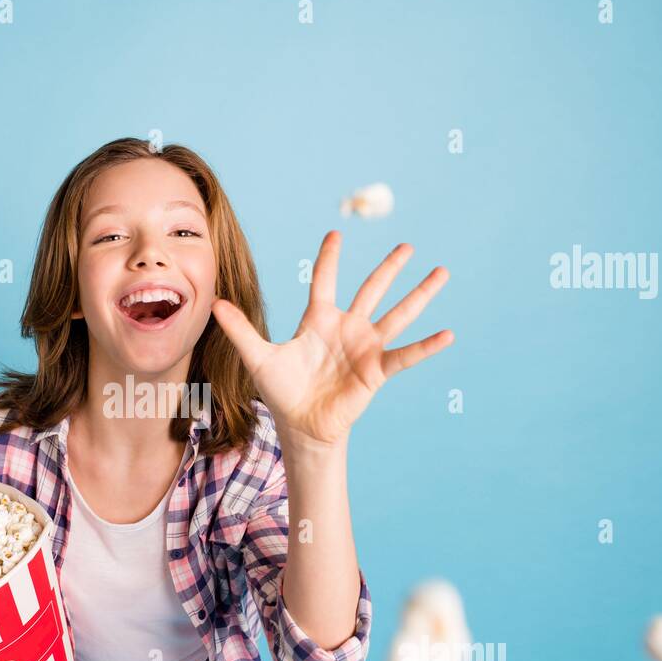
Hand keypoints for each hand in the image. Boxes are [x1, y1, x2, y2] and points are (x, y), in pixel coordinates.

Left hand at [211, 233, 453, 449]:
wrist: (301, 427)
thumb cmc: (282, 392)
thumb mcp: (258, 357)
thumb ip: (240, 329)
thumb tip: (214, 303)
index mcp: (319, 320)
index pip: (325, 281)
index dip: (329, 258)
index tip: (336, 233)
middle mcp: (347, 328)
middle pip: (371, 290)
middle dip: (389, 268)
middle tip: (407, 246)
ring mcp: (365, 347)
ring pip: (397, 314)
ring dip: (420, 295)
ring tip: (442, 272)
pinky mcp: (377, 370)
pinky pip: (405, 355)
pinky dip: (426, 346)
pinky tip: (447, 334)